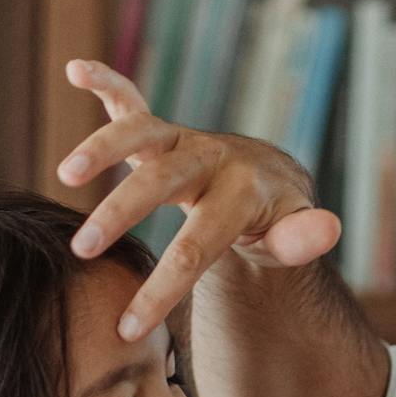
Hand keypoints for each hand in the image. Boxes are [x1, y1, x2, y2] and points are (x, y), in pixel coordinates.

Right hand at [56, 59, 343, 342]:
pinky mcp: (162, 129)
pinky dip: (107, 80)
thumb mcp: (292, 234)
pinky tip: (77, 68)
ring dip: (102, 147)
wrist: (269, 177)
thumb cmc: (273, 218)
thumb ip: (302, 238)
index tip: (129, 328)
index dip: (162, 290)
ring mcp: (183, 139)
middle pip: (160, 181)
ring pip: (139, 133)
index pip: (197, 246)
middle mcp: (209, 158)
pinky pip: (132, 98)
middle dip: (120, 213)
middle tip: (82, 249)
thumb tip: (329, 230)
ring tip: (67, 173)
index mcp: (240, 193)